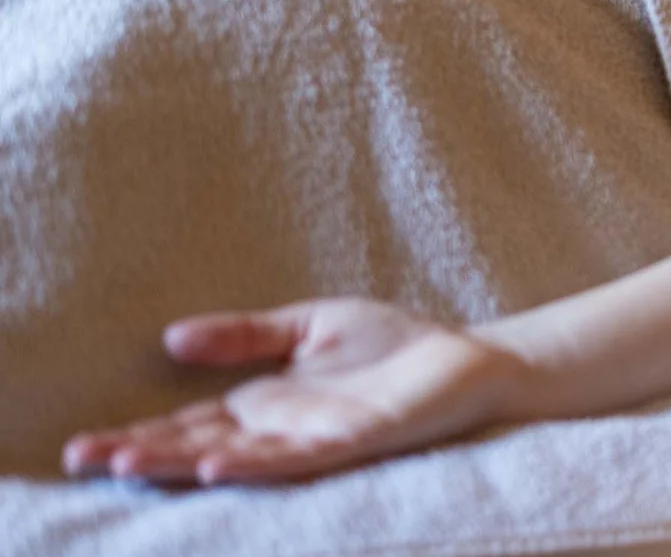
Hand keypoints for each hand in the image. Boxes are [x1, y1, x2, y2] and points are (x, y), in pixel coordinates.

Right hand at [63, 298, 530, 485]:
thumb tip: (171, 337)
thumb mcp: (306, 327)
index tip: (83, 447)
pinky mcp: (355, 441)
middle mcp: (282, 429)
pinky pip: (299, 458)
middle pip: (200, 447)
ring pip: (238, 459)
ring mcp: (316, 439)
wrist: (465, 358)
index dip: (139, 434)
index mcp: (265, 404)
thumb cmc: (391, 345)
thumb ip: (244, 334)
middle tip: (86, 462)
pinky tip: (223, 464)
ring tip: (130, 466)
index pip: (189, 425)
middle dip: (144, 455)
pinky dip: (258, 462)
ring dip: (186, 464)